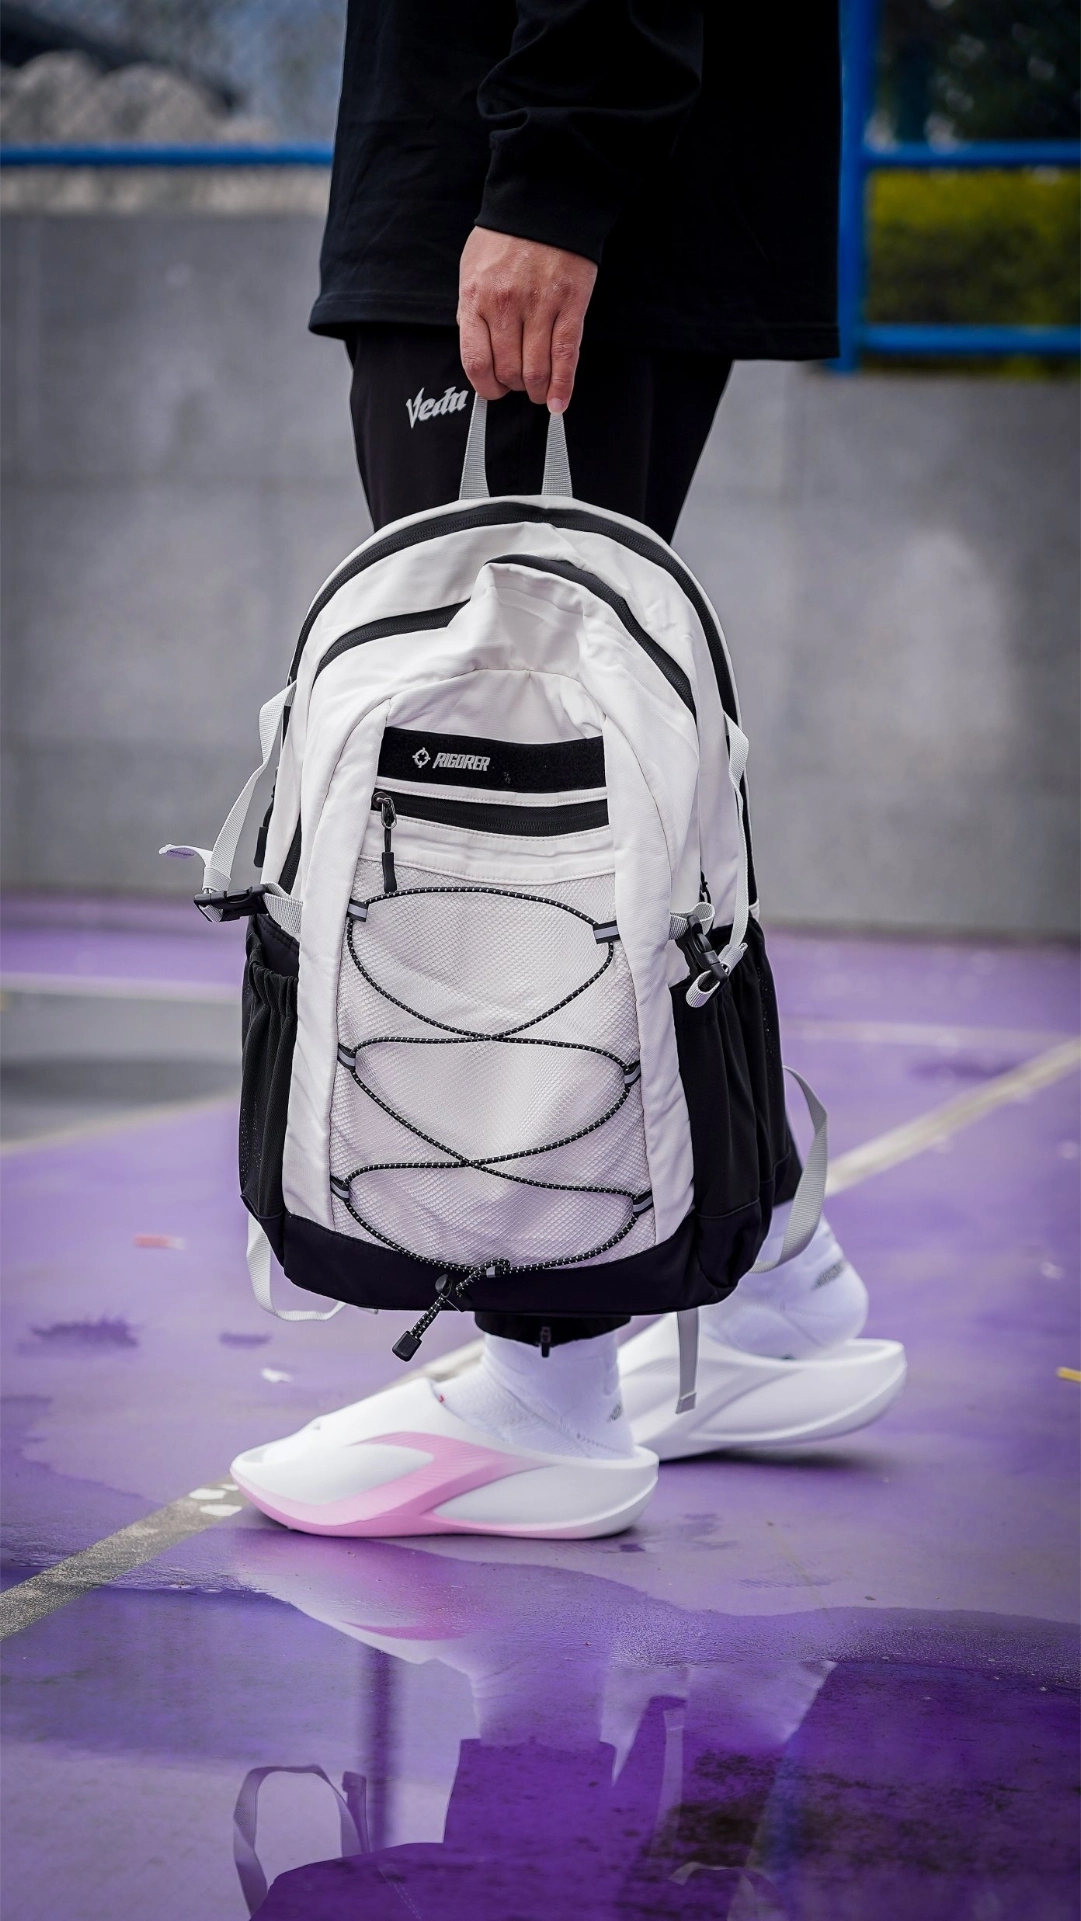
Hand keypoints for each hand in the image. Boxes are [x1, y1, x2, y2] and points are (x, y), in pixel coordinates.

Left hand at [457, 228, 597, 413]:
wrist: (543, 203)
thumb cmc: (504, 240)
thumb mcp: (472, 270)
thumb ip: (471, 312)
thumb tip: (478, 352)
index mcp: (476, 298)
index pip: (476, 363)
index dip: (486, 387)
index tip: (495, 390)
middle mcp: (505, 306)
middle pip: (509, 371)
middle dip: (514, 387)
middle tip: (520, 384)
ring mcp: (539, 306)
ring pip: (536, 370)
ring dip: (538, 390)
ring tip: (540, 390)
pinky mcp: (569, 306)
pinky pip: (565, 357)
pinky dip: (563, 387)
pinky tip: (559, 404)